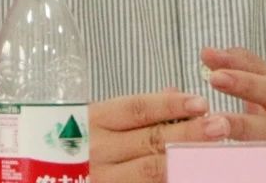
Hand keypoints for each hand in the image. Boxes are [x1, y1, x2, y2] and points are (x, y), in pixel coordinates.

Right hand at [89, 90, 230, 182]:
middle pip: (150, 140)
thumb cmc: (77, 140)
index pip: (137, 109)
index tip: (202, 102)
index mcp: (95, 121)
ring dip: (186, 160)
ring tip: (215, 152)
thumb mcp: (100, 118)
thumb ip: (137, 109)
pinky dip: (174, 179)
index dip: (170, 105)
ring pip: (151, 170)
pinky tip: (195, 175)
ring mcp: (104, 178)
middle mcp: (98, 151)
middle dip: (188, 133)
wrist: (45, 179)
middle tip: (220, 126)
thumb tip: (175, 92)